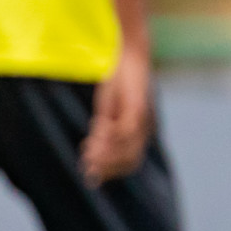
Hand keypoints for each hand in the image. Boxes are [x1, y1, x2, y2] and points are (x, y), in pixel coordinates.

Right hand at [80, 47, 152, 186]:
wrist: (130, 58)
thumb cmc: (118, 85)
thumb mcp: (106, 112)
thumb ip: (100, 133)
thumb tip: (88, 156)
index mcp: (137, 133)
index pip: (129, 164)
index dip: (110, 171)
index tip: (89, 173)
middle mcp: (143, 130)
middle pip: (130, 161)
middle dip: (107, 166)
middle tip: (86, 161)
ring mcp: (142, 120)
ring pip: (129, 148)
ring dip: (107, 152)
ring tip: (88, 148)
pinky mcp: (138, 107)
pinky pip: (127, 128)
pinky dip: (111, 133)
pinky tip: (96, 126)